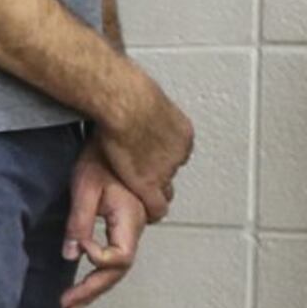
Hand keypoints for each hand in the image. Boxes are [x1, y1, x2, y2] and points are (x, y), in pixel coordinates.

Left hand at [61, 142, 149, 307]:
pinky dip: (103, 269)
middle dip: (93, 289)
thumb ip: (79, 222)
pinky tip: (87, 279)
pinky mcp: (129, 218)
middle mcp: (138, 224)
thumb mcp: (85, 186)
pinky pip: (120, 251)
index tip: (82, 250)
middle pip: (119, 268)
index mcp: (131, 217)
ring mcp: (136, 222)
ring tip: (73, 303)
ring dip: (97, 284)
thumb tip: (71, 254)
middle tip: (68, 305)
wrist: (123, 127)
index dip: (101, 259)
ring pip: (120, 263)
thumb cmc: (102, 154)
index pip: (120, 257)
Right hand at [94, 68, 193, 220]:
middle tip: (141, 174)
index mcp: (182, 132)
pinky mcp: (150, 184)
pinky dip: (153, 211)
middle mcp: (179, 153)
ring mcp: (166, 170)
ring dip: (152, 188)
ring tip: (138, 189)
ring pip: (163, 187)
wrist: (124, 102)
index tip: (150, 158)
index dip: (160, 158)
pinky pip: (157, 206)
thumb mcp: (148, 99)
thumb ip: (149, 109)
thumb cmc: (126, 93)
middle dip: (158, 174)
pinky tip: (148, 214)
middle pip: (171, 171)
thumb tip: (141, 103)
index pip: (177, 153)